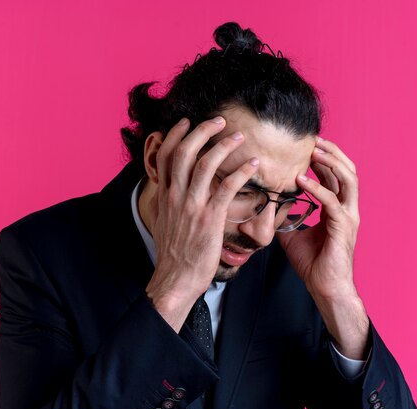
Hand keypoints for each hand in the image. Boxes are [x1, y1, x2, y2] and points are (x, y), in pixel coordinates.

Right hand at [145, 117, 258, 330]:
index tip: (187, 121)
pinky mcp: (210, 218)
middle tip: (219, 120)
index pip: (165, 155)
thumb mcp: (162, 221)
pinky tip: (253, 165)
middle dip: (203, 130)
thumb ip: (164, 201)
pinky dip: (241, 172)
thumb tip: (163, 188)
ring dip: (224, 145)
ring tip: (240, 137)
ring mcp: (192, 205)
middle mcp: (175, 195)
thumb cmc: (173, 253)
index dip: (176, 134)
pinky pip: (227, 187)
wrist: (176, 278)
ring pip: (206, 163)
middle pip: (185, 151)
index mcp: (164, 194)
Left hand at [277, 136, 367, 357]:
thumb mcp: (293, 235)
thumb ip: (286, 218)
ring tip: (313, 151)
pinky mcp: (343, 227)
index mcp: (337, 209)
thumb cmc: (314, 263)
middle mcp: (346, 209)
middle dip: (332, 152)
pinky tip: (301, 179)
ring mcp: (348, 217)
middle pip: (347, 170)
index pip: (334, 176)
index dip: (323, 159)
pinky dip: (317, 187)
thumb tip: (268, 208)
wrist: (325, 287)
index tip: (305, 145)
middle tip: (312, 139)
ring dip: (330, 162)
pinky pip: (332, 201)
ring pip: (348, 179)